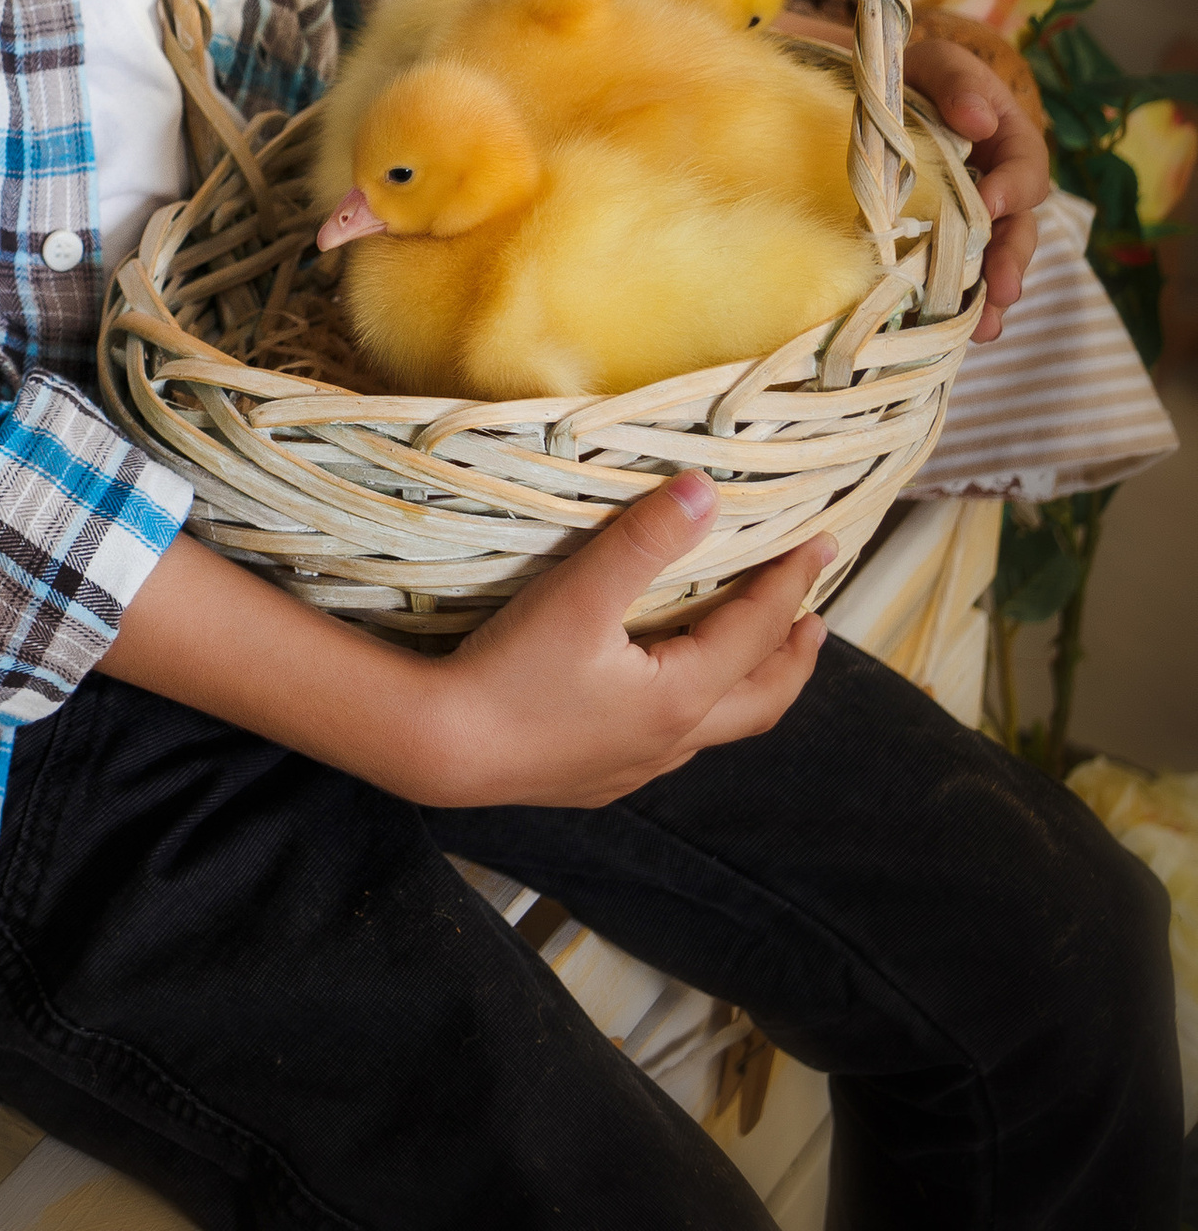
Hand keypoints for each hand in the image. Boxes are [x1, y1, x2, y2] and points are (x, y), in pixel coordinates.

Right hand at [423, 473, 829, 811]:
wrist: (443, 748)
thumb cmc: (511, 670)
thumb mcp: (579, 594)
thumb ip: (645, 540)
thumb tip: (706, 491)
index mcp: (680, 695)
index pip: (757, 630)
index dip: (792, 583)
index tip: (824, 546)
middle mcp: (672, 741)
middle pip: (761, 700)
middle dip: (794, 657)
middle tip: (815, 619)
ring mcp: (636, 765)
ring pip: (718, 726)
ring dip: (748, 684)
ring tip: (754, 652)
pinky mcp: (600, 776)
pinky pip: (674, 744)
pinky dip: (699, 709)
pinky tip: (669, 693)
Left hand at [905, 30, 1047, 342]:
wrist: (869, 93)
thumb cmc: (914, 74)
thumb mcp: (937, 63)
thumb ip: (957, 83)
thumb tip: (979, 121)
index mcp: (1009, 141)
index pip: (1026, 168)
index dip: (1013, 189)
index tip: (991, 203)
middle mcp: (998, 187)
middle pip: (1019, 228)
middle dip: (1012, 260)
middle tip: (1004, 287)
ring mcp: (972, 220)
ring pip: (991, 261)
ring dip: (990, 295)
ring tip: (983, 326)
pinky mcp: (939, 241)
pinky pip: (954, 274)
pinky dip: (954, 301)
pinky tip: (947, 328)